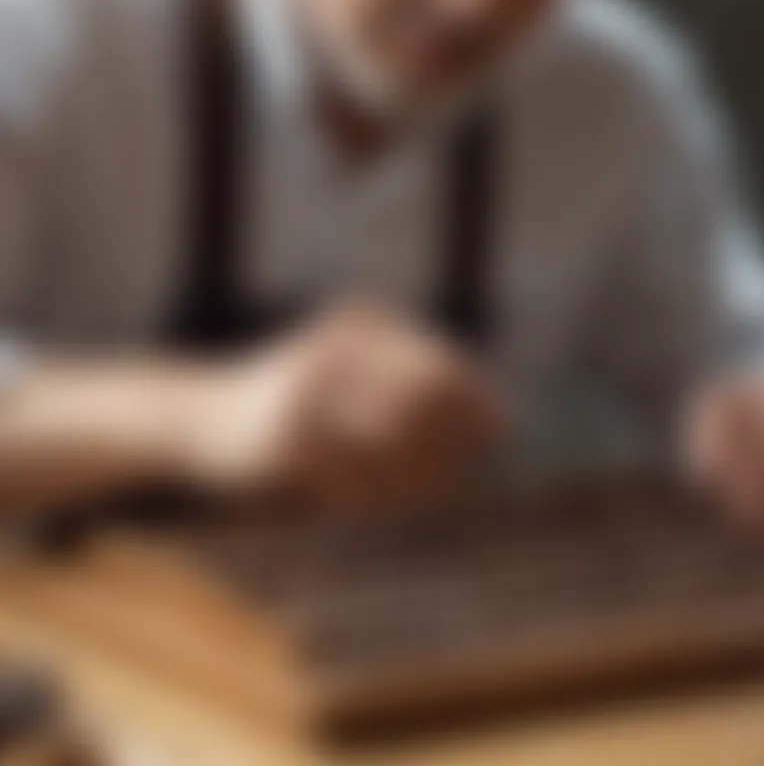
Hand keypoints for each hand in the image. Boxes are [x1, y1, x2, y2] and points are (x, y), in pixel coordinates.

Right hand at [188, 303, 504, 510]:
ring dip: (415, 479)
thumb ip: (417, 392)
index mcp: (362, 326)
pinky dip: (370, 498)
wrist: (199, 414)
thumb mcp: (353, 375)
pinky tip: (361, 498)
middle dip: (454, 444)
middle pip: (427, 403)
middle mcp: (340, 350)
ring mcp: (312, 392)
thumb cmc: (299, 402)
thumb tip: (502, 422)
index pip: (443, 366)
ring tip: (414, 494)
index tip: (501, 432)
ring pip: (396, 446)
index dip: (479, 402)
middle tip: (462, 475)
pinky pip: (354, 481)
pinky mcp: (287, 439)